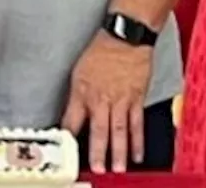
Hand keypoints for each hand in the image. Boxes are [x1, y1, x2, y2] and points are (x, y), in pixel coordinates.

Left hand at [61, 31, 152, 173]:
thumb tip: (71, 116)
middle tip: (97, 169)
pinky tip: (137, 155)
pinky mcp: (136, 99)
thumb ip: (76, 97)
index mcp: (82, 92)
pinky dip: (137, 141)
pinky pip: (137, 123)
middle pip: (98, 131)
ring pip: (119, 131)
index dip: (68, 138)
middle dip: (97, 152)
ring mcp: (120, 100)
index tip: (67, 154)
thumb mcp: (78, 71)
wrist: (126, 37)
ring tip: (117, 168)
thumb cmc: (101, 50)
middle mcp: (100, 99)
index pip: (72, 121)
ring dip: (118, 152)